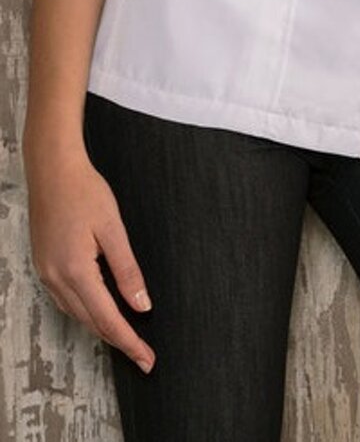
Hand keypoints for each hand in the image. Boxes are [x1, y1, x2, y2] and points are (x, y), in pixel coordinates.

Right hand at [24, 143, 155, 373]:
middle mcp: (56, 279)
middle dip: (119, 340)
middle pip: (91, 322)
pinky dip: (86, 310)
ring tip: (126, 337)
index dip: (130, 342)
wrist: (52, 169)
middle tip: (143, 354)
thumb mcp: (113, 228)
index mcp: (76, 271)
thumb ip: (127, 269)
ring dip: (101, 327)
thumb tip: (142, 304)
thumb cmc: (84, 191)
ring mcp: (47, 273)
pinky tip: (99, 308)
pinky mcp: (44, 265)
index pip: (108, 319)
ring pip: (77, 314)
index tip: (147, 359)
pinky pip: (67, 299)